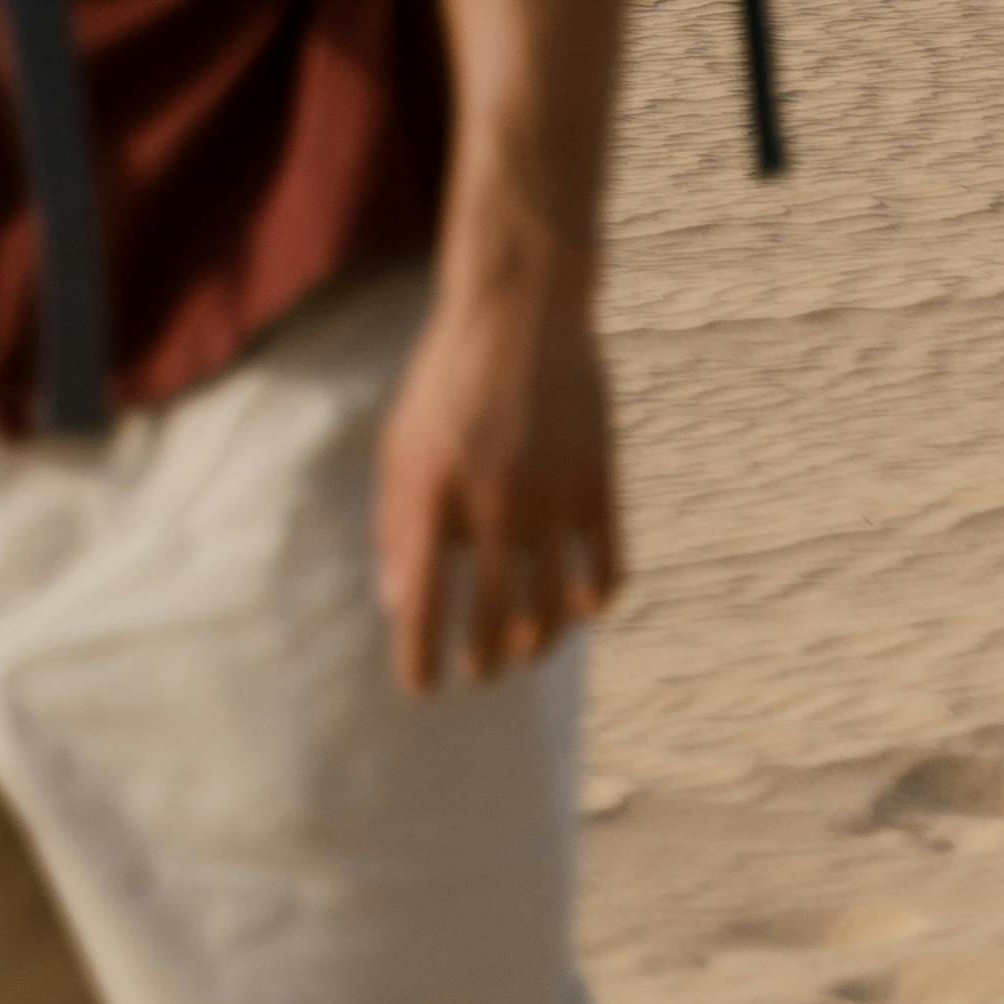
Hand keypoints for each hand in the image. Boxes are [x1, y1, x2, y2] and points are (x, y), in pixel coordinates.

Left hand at [377, 271, 625, 691]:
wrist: (520, 312)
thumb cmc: (447, 380)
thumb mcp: (400, 443)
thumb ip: (396, 524)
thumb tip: (398, 603)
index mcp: (432, 494)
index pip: (424, 606)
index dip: (421, 660)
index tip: (420, 691)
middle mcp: (494, 505)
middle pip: (493, 622)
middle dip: (482, 664)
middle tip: (477, 677)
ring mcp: (554, 498)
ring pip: (554, 610)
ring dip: (536, 645)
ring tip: (522, 654)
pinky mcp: (601, 486)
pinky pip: (608, 571)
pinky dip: (595, 602)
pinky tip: (579, 609)